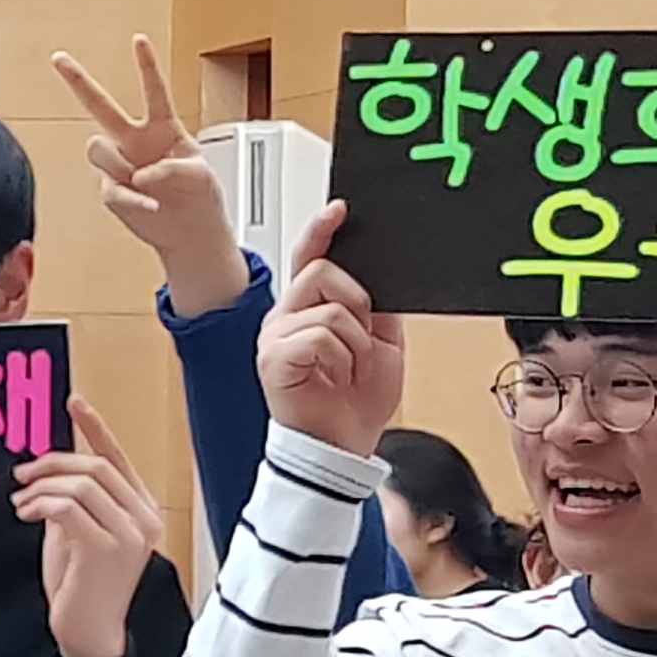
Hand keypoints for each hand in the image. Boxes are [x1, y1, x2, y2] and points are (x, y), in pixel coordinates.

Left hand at [14, 401, 164, 656]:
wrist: (88, 635)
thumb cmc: (81, 587)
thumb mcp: (75, 532)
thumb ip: (71, 500)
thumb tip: (48, 469)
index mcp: (141, 511)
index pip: (118, 458)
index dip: (95, 427)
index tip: (73, 403)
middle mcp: (143, 519)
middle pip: (95, 466)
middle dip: (51, 462)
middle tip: (22, 474)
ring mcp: (130, 534)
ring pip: (81, 483)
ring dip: (41, 487)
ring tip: (21, 503)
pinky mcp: (108, 549)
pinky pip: (68, 507)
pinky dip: (40, 503)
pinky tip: (26, 514)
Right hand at [51, 35, 245, 315]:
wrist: (189, 234)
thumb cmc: (201, 198)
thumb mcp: (201, 178)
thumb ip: (173, 169)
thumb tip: (141, 174)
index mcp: (163, 129)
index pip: (153, 91)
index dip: (146, 66)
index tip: (138, 40)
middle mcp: (135, 142)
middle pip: (100, 106)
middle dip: (77, 80)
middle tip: (58, 57)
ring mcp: (120, 165)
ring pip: (98, 149)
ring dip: (118, 164)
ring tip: (144, 184)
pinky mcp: (111, 192)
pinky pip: (111, 189)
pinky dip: (133, 199)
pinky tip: (149, 205)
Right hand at [254, 206, 403, 454]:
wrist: (342, 446)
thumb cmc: (354, 401)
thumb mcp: (381, 342)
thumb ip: (376, 307)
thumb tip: (383, 272)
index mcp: (308, 309)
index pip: (309, 257)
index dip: (321, 231)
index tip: (340, 210)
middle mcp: (285, 317)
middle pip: (321, 272)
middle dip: (358, 302)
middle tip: (363, 337)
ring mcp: (275, 337)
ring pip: (330, 307)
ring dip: (356, 341)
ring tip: (349, 368)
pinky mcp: (273, 358)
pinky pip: (321, 336)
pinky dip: (342, 358)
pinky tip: (335, 377)